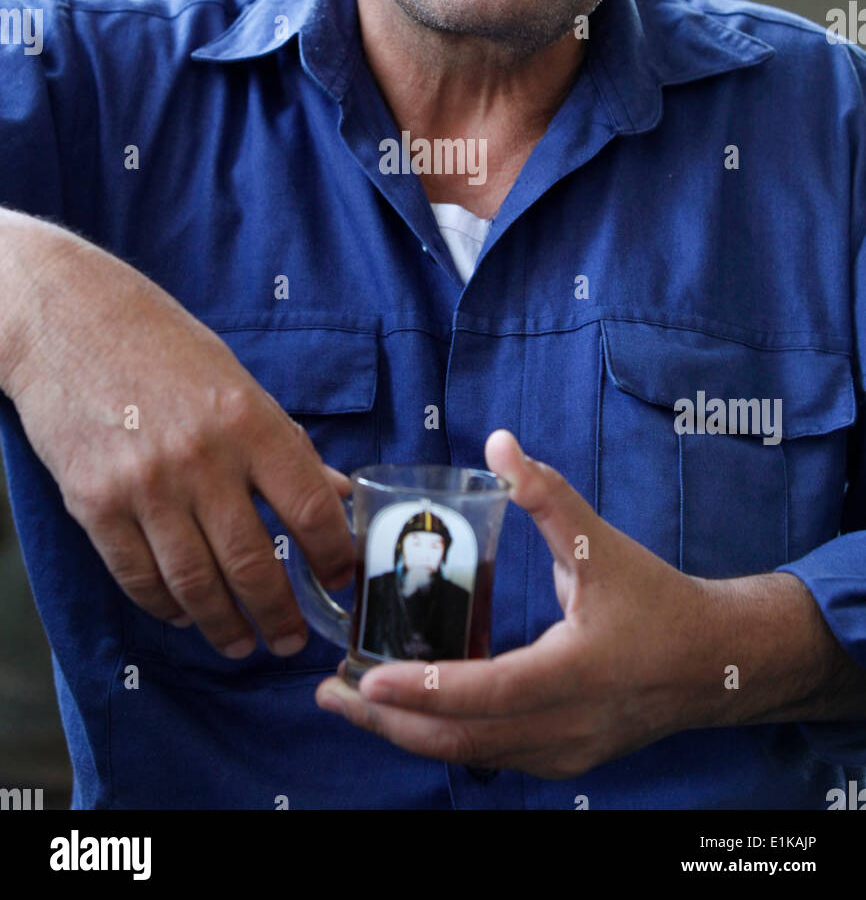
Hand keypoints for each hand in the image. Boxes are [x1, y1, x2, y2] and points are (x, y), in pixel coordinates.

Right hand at [2, 215, 353, 657]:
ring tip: (244, 642)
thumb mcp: (238, 382)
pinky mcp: (95, 505)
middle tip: (292, 638)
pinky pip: (139, 577)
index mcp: (249, 420)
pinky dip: (167, 606)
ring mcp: (145, 487)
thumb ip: (285, 444)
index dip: (333, 555)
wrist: (69, 323)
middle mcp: (201, 458)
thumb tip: (337, 493)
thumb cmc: (164, 347)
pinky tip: (185, 614)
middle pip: (254, 562)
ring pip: (196, 584)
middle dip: (280, 613)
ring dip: (225, 625)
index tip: (342, 581)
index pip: (309, 506)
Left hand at [315, 429, 716, 776]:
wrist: (715, 664)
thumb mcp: (600, 543)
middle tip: (329, 693)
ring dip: (407, 733)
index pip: (488, 692)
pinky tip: (409, 710)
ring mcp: (562, 752)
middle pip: (461, 740)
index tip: (363, 679)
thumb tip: (499, 441)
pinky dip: (442, 737)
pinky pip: (490, 755)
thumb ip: (547, 494)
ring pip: (471, 754)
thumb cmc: (656, 600)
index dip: (423, 691)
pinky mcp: (561, 759)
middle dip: (387, 721)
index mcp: (576, 671)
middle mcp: (565, 726)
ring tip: (353, 701)